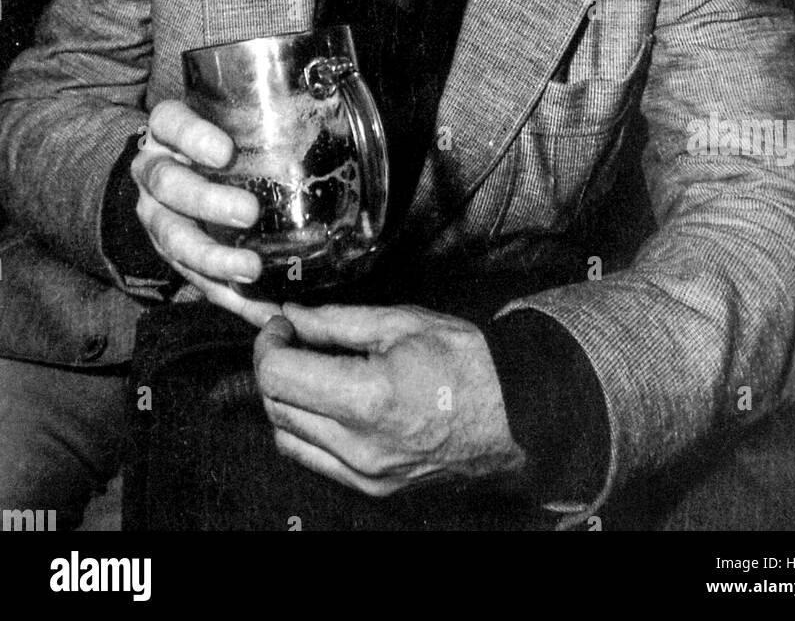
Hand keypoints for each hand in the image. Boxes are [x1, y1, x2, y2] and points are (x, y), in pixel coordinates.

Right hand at [131, 98, 279, 327]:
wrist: (178, 167)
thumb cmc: (222, 138)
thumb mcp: (231, 121)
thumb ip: (261, 122)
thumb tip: (330, 123)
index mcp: (168, 130)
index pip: (170, 123)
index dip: (193, 137)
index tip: (225, 153)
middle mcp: (154, 170)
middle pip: (168, 184)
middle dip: (208, 202)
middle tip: (248, 213)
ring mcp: (155, 214)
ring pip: (171, 237)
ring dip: (214, 258)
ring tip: (251, 269)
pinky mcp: (168, 253)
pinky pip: (193, 277)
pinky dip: (226, 295)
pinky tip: (258, 308)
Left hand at [253, 303, 526, 496]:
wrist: (515, 413)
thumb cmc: (467, 361)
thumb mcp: (402, 322)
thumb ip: (337, 321)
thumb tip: (291, 316)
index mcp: (368, 397)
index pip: (278, 376)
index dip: (268, 343)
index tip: (280, 324)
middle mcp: (360, 446)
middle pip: (276, 406)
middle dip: (274, 366)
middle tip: (293, 339)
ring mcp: (366, 474)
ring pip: (287, 438)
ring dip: (286, 401)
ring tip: (311, 371)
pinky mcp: (373, 488)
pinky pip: (315, 461)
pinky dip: (307, 430)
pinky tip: (329, 403)